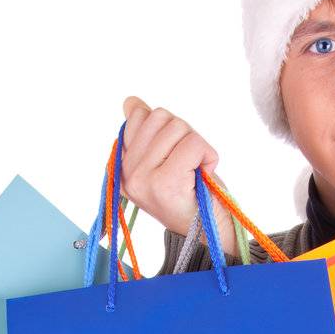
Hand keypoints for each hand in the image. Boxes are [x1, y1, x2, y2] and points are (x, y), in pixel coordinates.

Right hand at [120, 96, 236, 256]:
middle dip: (184, 134)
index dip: (166, 128)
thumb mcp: (165, 156)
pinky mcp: (164, 183)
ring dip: (197, 145)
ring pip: (178, 126)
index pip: (138, 115)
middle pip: (160, 116)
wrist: (211, 231)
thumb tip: (131, 102)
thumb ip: (146, 129)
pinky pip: (193, 144)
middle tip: (188, 164)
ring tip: (194, 170)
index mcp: (122, 166)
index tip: (172, 156)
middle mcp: (126, 174)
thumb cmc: (191, 194)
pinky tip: (203, 175)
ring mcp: (142, 179)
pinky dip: (208, 155)